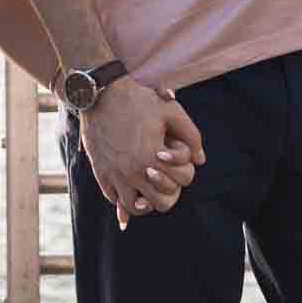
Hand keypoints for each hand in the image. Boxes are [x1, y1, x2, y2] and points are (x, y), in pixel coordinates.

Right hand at [78, 78, 205, 228]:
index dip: (185, 170)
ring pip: (135, 208)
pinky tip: (130, 183)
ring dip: (146, 199)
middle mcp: (134, 172)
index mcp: (153, 157)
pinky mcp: (101, 174)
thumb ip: (192, 136)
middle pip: (162, 203)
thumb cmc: (139, 101)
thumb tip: (201, 160)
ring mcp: (115, 175)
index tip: (176, 157)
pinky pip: (114, 199)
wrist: (101, 94)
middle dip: (168, 190)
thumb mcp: (171, 111)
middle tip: (165, 176)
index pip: (182, 181)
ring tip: (148, 185)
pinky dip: (123, 196)